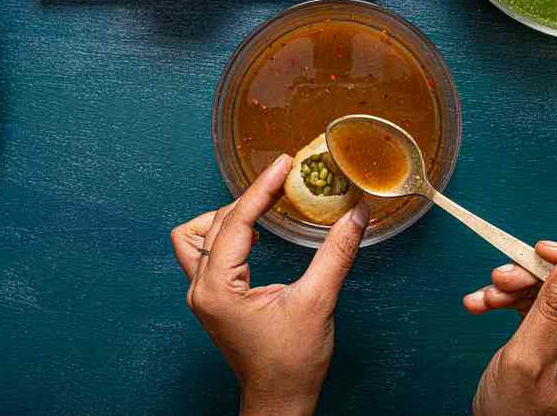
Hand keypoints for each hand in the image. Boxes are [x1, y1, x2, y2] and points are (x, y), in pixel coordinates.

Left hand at [171, 155, 367, 415]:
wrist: (280, 398)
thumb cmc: (291, 361)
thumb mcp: (318, 301)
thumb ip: (336, 252)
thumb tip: (356, 214)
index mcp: (218, 288)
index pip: (236, 222)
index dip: (261, 189)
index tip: (284, 164)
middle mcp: (202, 289)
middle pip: (216, 223)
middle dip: (251, 197)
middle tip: (284, 178)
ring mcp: (204, 295)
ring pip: (199, 236)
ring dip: (229, 215)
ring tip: (263, 202)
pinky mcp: (214, 299)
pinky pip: (208, 252)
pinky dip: (228, 233)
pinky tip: (254, 229)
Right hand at [465, 242, 556, 415]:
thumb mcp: (529, 360)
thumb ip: (553, 309)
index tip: (546, 251)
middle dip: (537, 277)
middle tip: (504, 274)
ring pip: (556, 293)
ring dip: (518, 287)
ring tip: (488, 294)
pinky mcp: (556, 340)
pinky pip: (539, 307)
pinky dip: (511, 301)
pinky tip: (482, 303)